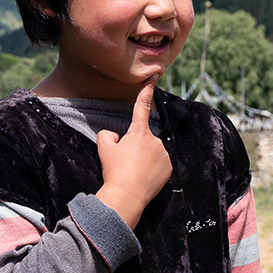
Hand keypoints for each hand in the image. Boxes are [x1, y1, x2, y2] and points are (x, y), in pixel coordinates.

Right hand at [95, 75, 171, 229]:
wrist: (126, 196)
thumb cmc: (114, 170)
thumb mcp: (104, 148)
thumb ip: (108, 135)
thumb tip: (115, 135)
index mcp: (138, 132)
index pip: (141, 106)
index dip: (146, 90)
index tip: (153, 76)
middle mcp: (154, 140)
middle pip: (142, 138)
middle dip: (134, 146)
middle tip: (124, 163)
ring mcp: (164, 154)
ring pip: (151, 152)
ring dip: (143, 158)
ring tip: (133, 172)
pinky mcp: (169, 168)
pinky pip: (159, 164)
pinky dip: (152, 169)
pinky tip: (143, 178)